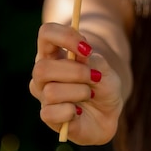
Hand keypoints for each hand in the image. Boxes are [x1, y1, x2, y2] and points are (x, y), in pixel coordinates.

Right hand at [29, 23, 123, 144]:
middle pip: (42, 67)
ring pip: (51, 91)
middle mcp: (43, 73)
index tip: (87, 48)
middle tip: (94, 77)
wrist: (108, 111)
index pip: (46, 33)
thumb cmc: (102, 84)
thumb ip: (92, 61)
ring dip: (79, 92)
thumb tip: (80, 57)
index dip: (65, 37)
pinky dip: (71, 112)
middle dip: (75, 73)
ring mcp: (43, 95)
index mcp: (54, 53)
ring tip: (90, 94)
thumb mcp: (104, 69)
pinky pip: (50, 113)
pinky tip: (78, 111)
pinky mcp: (47, 116)